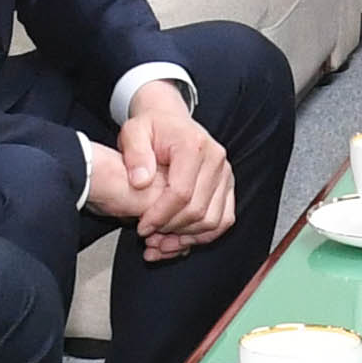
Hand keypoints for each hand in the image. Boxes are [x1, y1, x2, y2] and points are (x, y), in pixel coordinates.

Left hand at [115, 83, 238, 257]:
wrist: (170, 121)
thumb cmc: (152, 128)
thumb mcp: (133, 133)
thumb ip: (135, 155)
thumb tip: (140, 181)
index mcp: (193, 145)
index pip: (181, 193)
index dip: (160, 216)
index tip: (142, 227)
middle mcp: (216, 159)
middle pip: (198, 210)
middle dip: (171, 229)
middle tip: (149, 236)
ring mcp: (226, 174)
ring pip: (213, 220)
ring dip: (187, 237)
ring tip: (163, 241)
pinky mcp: (228, 186)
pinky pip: (224, 220)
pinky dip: (204, 235)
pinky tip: (182, 239)